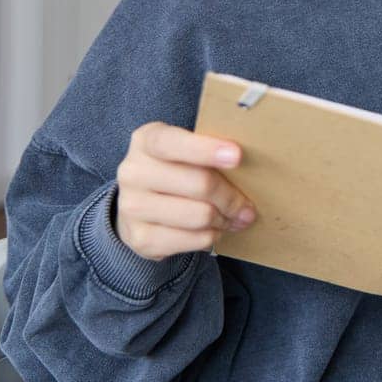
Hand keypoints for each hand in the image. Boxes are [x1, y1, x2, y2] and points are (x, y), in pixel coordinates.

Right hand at [114, 122, 257, 259]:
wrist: (139, 204)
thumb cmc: (175, 169)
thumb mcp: (186, 150)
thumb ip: (210, 151)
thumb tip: (249, 168)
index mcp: (146, 141)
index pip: (173, 143)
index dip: (206, 150)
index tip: (237, 156)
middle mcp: (133, 172)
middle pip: (199, 184)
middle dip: (232, 198)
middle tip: (247, 206)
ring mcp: (132, 207)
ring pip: (200, 216)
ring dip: (225, 219)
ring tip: (232, 217)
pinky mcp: (140, 238)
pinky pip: (195, 239)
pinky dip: (212, 236)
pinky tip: (213, 229)